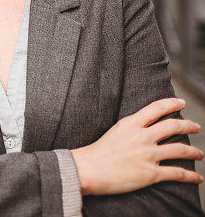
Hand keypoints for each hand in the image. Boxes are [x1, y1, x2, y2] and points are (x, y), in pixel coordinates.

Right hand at [71, 97, 204, 195]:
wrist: (88, 170)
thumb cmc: (97, 152)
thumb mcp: (114, 131)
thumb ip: (131, 127)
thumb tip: (143, 126)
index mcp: (131, 124)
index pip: (156, 108)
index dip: (172, 104)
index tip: (181, 103)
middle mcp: (142, 137)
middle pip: (173, 126)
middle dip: (189, 125)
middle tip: (196, 127)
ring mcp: (148, 155)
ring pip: (180, 149)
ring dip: (194, 152)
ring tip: (200, 154)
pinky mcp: (151, 173)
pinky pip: (177, 173)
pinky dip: (190, 176)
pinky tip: (198, 177)